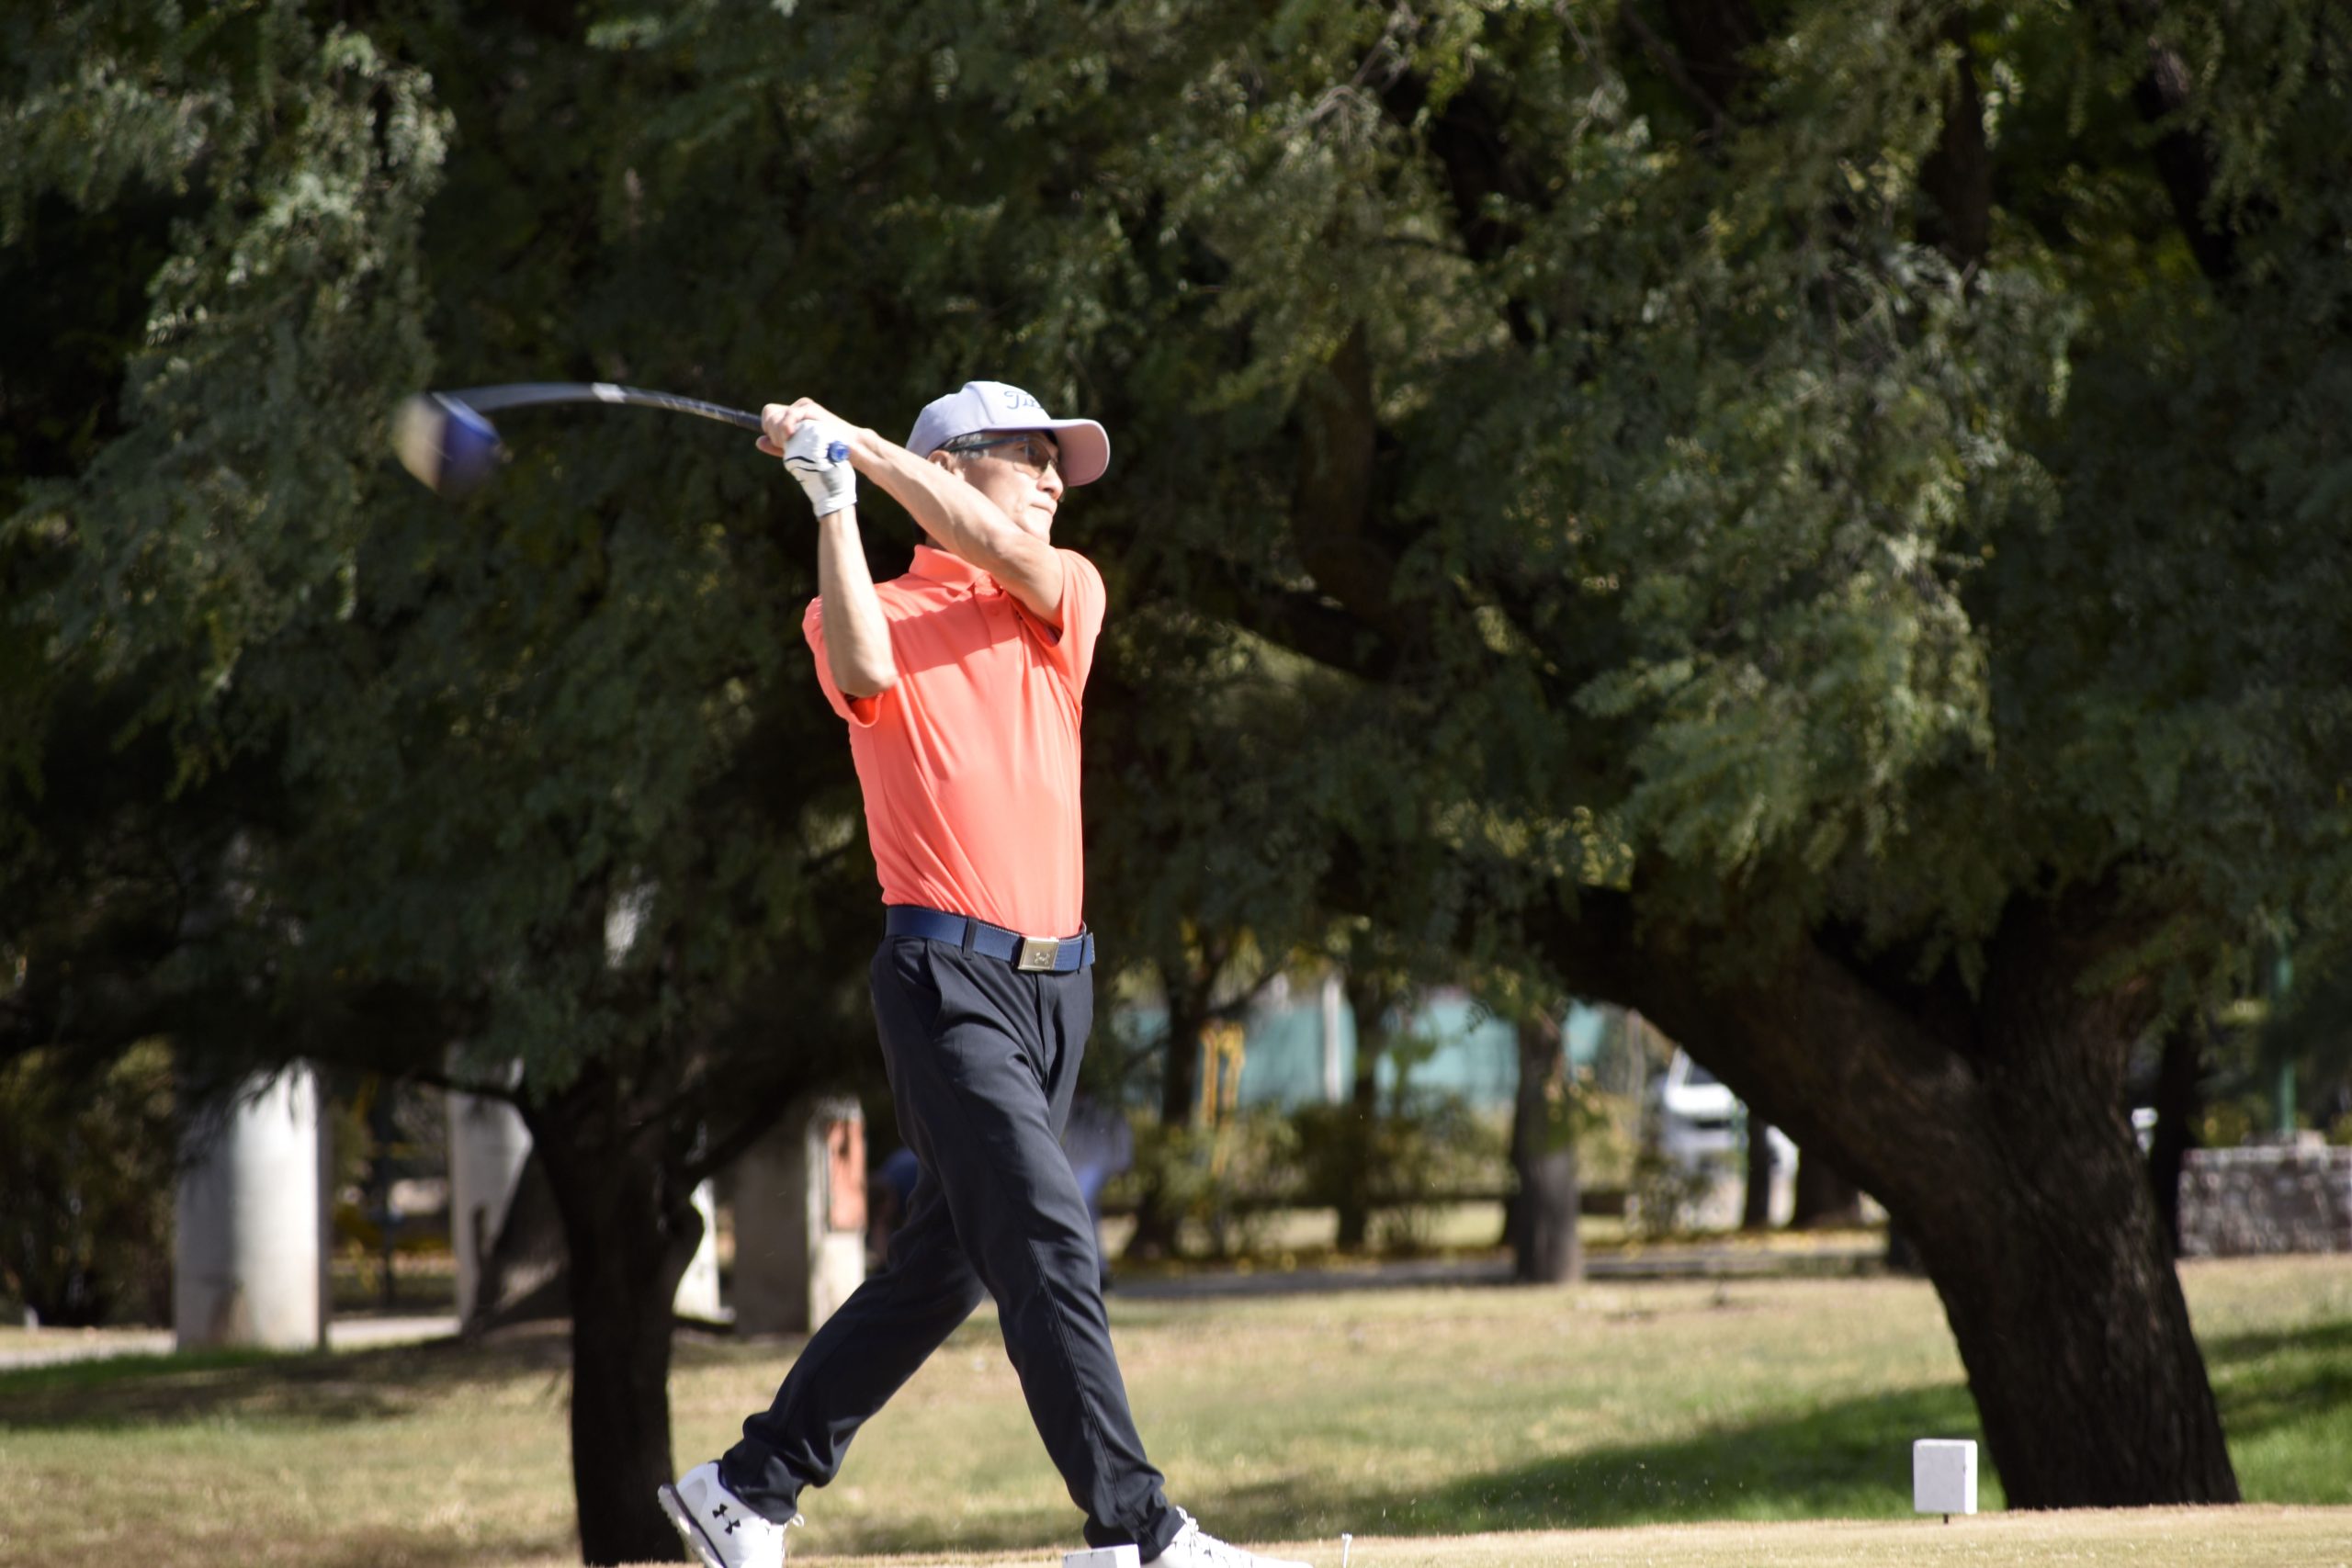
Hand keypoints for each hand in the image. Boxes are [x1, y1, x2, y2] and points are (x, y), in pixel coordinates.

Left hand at [763, 399, 856, 516]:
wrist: (848, 449)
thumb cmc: (826, 451)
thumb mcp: (797, 450)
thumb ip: (777, 446)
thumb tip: (758, 441)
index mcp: (792, 415)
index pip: (768, 415)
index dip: (768, 429)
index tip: (780, 444)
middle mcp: (796, 407)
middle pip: (768, 414)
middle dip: (772, 433)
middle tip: (786, 446)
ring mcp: (802, 406)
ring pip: (774, 416)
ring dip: (778, 434)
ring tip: (792, 444)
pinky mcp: (809, 408)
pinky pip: (788, 415)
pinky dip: (785, 427)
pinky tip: (790, 436)